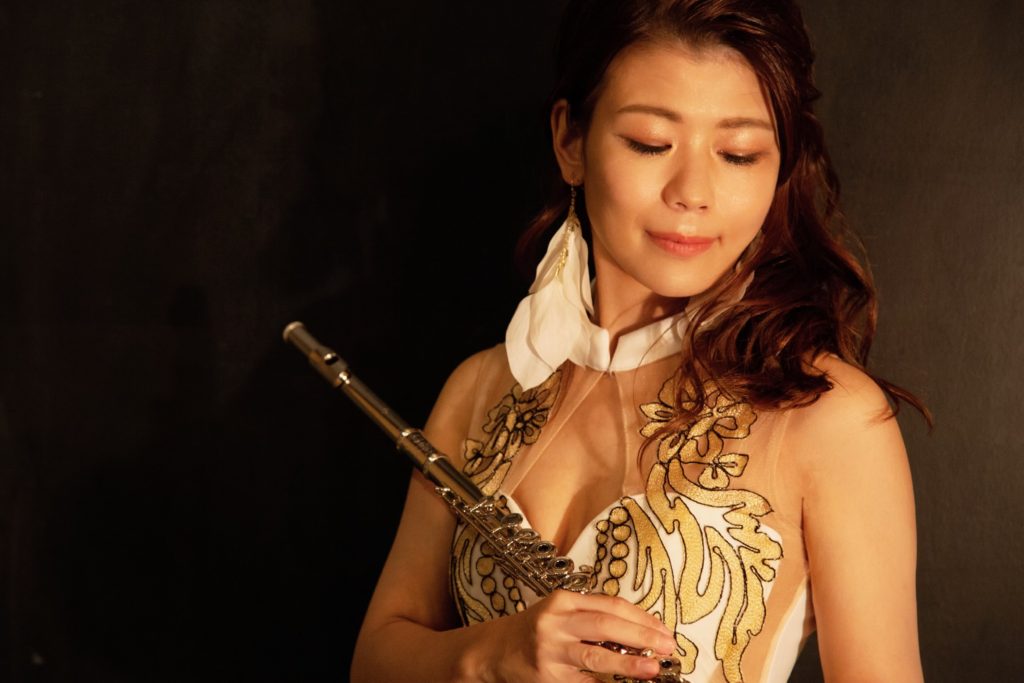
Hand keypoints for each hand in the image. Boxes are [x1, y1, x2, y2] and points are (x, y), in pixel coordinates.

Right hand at [481, 590, 676, 682]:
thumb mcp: (559, 613)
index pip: (610, 605)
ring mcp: (550, 650)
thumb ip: (591, 616)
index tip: (663, 629)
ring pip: (596, 655)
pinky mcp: (548, 677)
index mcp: (563, 601)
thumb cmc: (533, 631)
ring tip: (652, 667)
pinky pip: (584, 681)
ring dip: (629, 663)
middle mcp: (556, 622)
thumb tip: (639, 630)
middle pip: (606, 624)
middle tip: (667, 645)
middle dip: (641, 635)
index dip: (641, 617)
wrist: (493, 652)